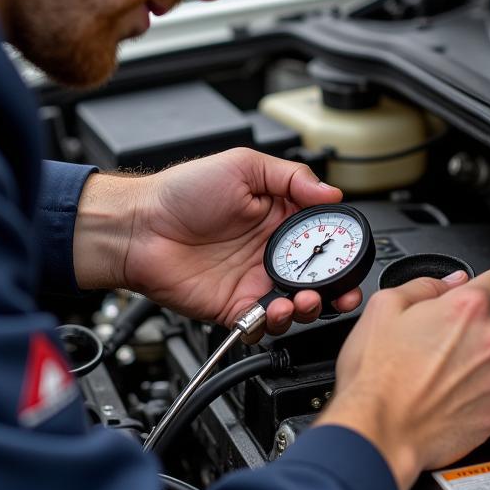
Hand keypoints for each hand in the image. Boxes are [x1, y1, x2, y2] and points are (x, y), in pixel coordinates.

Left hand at [72, 148, 362, 333]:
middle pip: (316, 276)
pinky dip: (276, 322)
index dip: (340, 247)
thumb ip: (291, 177)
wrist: (139, 226)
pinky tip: (277, 309)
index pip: (321, 235)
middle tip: (343, 290)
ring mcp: (253, 281)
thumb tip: (332, 192)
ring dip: (311, 306)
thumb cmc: (181, 192)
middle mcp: (269, 251)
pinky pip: (264, 323)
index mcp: (277, 217)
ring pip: (297, 304)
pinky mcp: (235, 307)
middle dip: (336, 287)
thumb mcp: (243, 166)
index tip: (350, 253)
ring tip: (306, 299)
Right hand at [316, 268, 489, 489]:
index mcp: (467, 309)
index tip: (481, 294)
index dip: (489, 285)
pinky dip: (487, 390)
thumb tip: (450, 282)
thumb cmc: (378, 375)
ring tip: (453, 368)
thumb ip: (425, 285)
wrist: (380, 430)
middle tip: (460, 335)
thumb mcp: (385, 307)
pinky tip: (456, 392)